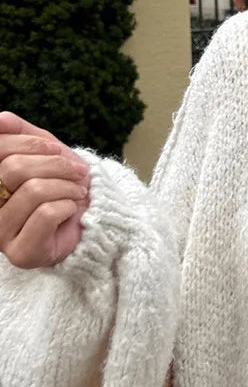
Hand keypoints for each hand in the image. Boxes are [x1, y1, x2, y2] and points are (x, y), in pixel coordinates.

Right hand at [0, 111, 90, 268]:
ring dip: (66, 187)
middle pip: (13, 170)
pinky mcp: (20, 253)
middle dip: (55, 166)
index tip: (57, 149)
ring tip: (77, 193)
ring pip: (32, 191)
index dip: (31, 144)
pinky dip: (68, 206)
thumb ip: (20, 133)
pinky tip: (72, 210)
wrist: (94, 218)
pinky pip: (46, 214)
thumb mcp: (45, 151)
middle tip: (77, 173)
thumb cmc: (65, 183)